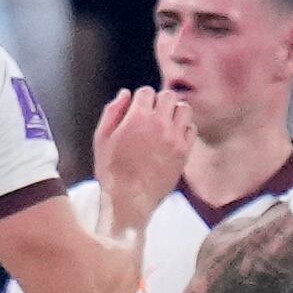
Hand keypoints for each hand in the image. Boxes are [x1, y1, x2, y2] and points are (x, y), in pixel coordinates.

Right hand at [89, 86, 192, 220]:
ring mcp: (175, 138)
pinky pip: (191, 129)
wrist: (129, 200)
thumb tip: (125, 93)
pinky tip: (172, 137)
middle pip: (168, 96)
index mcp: (137, 118)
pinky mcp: (184, 152)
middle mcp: (159, 124)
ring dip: (174, 112)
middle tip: (151, 115)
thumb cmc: (111, 171)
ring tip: (164, 124)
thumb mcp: (101, 139)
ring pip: (184, 109)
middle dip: (159, 102)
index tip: (137, 110)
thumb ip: (112, 112)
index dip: (140, 99)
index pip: (147, 91)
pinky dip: (183, 129)